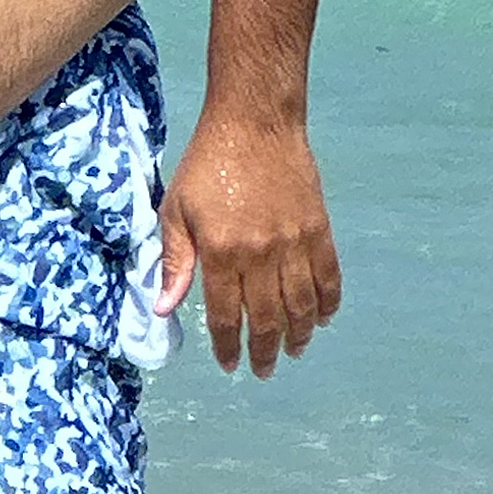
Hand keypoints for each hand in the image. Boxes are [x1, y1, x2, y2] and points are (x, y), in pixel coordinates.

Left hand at [155, 109, 339, 377]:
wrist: (254, 124)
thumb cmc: (207, 165)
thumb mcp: (176, 210)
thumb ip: (174, 262)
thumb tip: (164, 309)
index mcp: (221, 253)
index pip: (225, 316)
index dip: (228, 346)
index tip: (229, 365)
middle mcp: (260, 255)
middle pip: (266, 319)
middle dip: (264, 351)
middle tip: (263, 370)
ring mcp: (294, 243)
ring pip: (301, 305)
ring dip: (299, 334)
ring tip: (295, 350)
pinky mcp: (318, 229)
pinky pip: (328, 277)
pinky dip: (328, 302)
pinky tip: (323, 318)